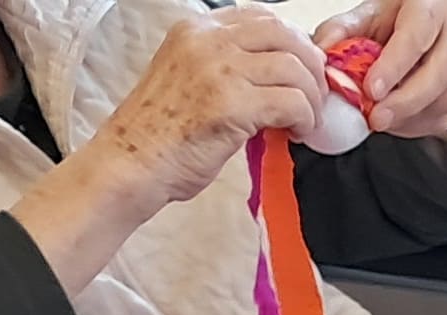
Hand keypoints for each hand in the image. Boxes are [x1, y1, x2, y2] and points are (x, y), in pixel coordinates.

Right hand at [80, 8, 329, 212]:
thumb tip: (275, 75)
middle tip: (316, 93)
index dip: (292, 41)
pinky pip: (290, 101)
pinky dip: (305, 118)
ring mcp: (219, 69)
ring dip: (311, 96)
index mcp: (195, 29)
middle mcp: (207, 40)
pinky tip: (298, 132)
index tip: (301, 68)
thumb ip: (225, 66)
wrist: (130, 164)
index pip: (261, 18)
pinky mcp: (232, 104)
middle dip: (310, 64)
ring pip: (294, 67)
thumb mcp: (187, 78)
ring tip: (307, 119)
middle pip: (284, 34)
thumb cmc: (157, 133)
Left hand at [316, 0, 446, 138]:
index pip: (417, 34)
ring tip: (387, 120)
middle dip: (407, 100)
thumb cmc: (397, 20)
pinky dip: (427, 122)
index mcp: (429, 3)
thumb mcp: (366, 17)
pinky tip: (404, 121)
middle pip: (442, 69)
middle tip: (377, 117)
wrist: (420, 26)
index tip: (372, 89)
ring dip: (418, 114)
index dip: (395, 65)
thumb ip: (341, 32)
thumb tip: (321, 53)